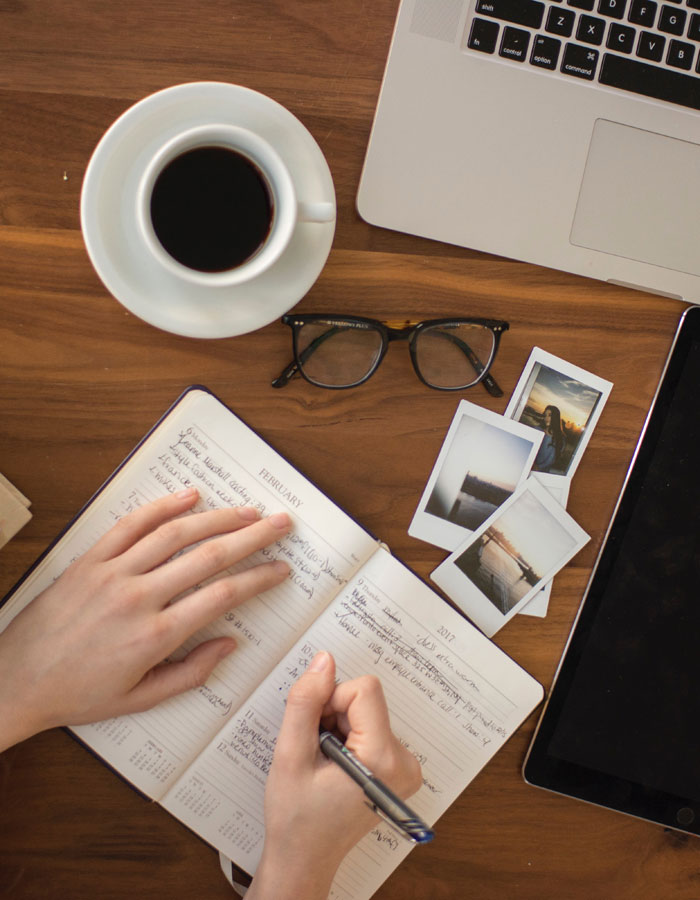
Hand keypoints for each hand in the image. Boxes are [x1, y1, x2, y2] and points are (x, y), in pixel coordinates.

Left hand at [0, 488, 289, 750]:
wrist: (16, 680)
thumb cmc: (78, 693)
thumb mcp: (140, 699)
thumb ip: (191, 673)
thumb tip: (229, 645)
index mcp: (154, 636)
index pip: (222, 595)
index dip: (258, 578)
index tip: (280, 569)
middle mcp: (138, 597)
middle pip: (209, 556)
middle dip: (252, 536)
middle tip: (280, 524)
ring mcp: (112, 573)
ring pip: (175, 534)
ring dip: (217, 518)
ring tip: (247, 510)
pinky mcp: (90, 560)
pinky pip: (131, 524)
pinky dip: (162, 506)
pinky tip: (189, 496)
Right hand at [248, 651, 421, 899]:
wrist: (305, 859)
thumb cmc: (296, 817)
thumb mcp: (290, 755)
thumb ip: (305, 702)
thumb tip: (324, 661)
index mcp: (384, 759)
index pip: (364, 690)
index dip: (330, 701)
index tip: (315, 731)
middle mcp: (405, 761)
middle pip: (366, 699)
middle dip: (333, 715)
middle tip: (316, 752)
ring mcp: (405, 766)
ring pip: (366, 711)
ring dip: (338, 726)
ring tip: (323, 763)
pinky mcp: (398, 767)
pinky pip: (371, 726)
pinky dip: (348, 737)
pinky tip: (334, 766)